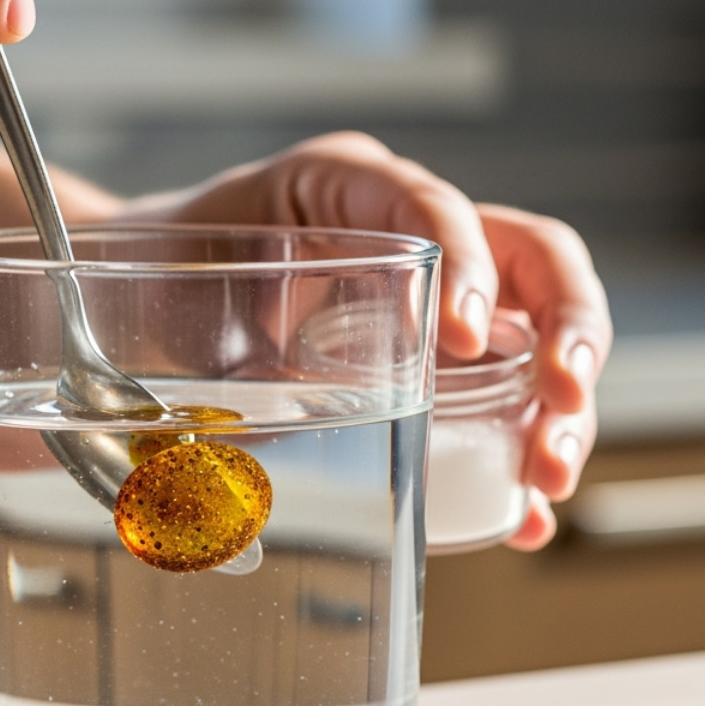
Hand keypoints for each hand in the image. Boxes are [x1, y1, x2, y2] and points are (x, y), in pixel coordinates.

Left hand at [120, 131, 611, 549]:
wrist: (136, 300)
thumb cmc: (154, 278)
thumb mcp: (175, 290)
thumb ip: (202, 347)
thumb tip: (201, 478)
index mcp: (342, 189)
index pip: (431, 203)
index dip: (465, 263)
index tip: (460, 339)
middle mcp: (407, 232)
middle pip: (530, 258)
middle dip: (568, 330)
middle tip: (562, 406)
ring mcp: (434, 295)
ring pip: (535, 331)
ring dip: (561, 407)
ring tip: (552, 479)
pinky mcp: (435, 358)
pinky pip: (501, 395)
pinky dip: (518, 454)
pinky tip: (527, 517)